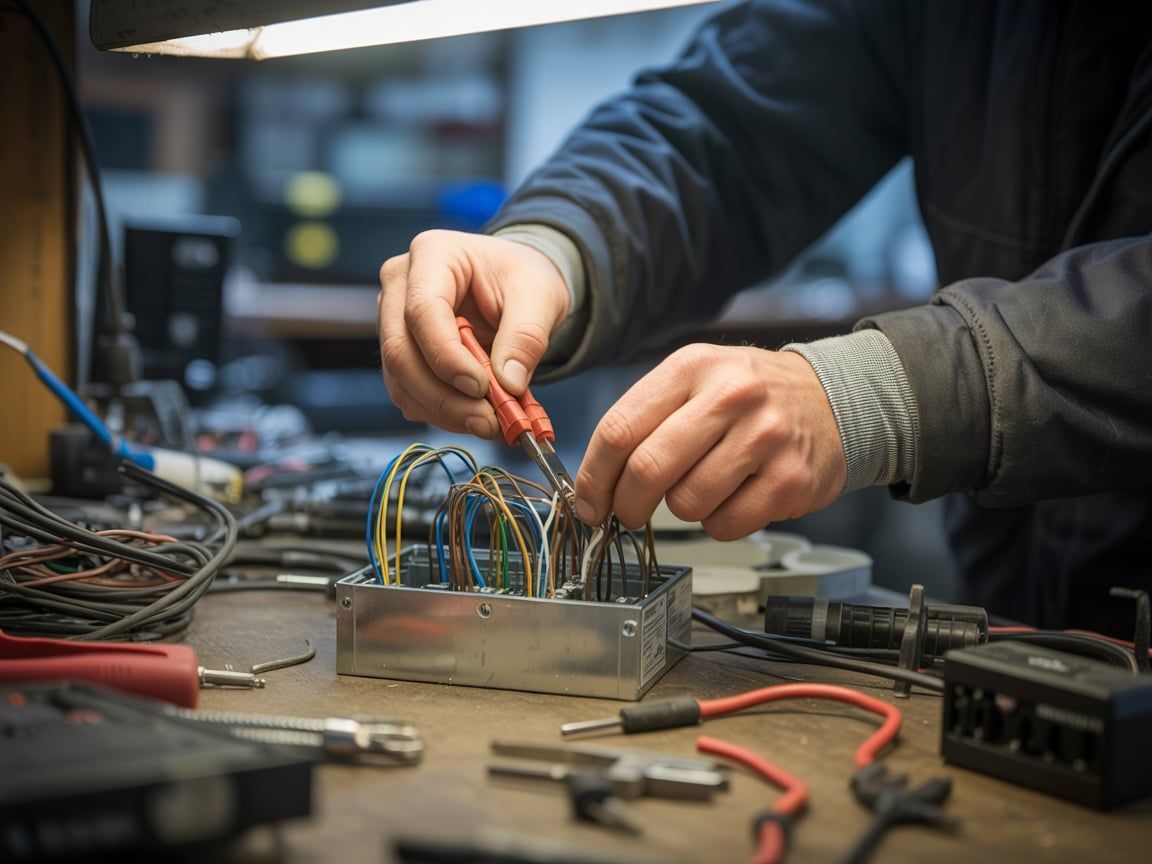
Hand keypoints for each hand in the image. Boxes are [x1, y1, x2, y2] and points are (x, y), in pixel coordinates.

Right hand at [378, 230, 569, 437]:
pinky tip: (473, 416)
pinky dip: (439, 413)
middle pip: (401, 351)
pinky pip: (408, 393)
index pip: (422, 311)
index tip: (481, 389)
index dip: (447, 357)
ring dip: (442, 412)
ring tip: (488, 424)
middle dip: (443, 397)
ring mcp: (393, 320)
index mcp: (432, 254)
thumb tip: (509, 384)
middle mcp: (400, 285)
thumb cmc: (523, 279)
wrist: (515, 285)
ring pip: (400, 380)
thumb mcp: (541, 296)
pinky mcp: (400, 352)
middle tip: (488, 422)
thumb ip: (527, 336)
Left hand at [574, 345, 846, 539]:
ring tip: (701, 487)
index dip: (593, 476)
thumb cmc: (749, 397)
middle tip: (627, 513)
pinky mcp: (790, 480)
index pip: (620, 428)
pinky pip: (726, 525)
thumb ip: (645, 419)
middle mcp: (730, 396)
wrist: (833, 399)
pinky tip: (734, 496)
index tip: (588, 501)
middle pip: (648, 469)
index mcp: (692, 367)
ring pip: (686, 503)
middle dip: (626, 504)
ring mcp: (765, 437)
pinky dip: (719, 522)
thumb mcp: (695, 380)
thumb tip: (595, 481)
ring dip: (681, 509)